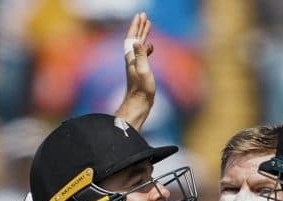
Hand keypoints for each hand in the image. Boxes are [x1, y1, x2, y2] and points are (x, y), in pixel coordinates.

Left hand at [114, 12, 155, 129]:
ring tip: (148, 25)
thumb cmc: (141, 89)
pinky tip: (151, 46)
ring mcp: (136, 64)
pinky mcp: (141, 70)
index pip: (133, 37)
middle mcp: (132, 59)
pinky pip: (144, 53)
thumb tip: (137, 41)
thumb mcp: (143, 70)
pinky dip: (147, 47)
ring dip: (144, 34)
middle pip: (135, 38)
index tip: (140, 15)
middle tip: (144, 15)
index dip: (136, 26)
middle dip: (140, 26)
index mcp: (132, 57)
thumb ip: (140, 55)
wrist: (139, 103)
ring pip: (140, 45)